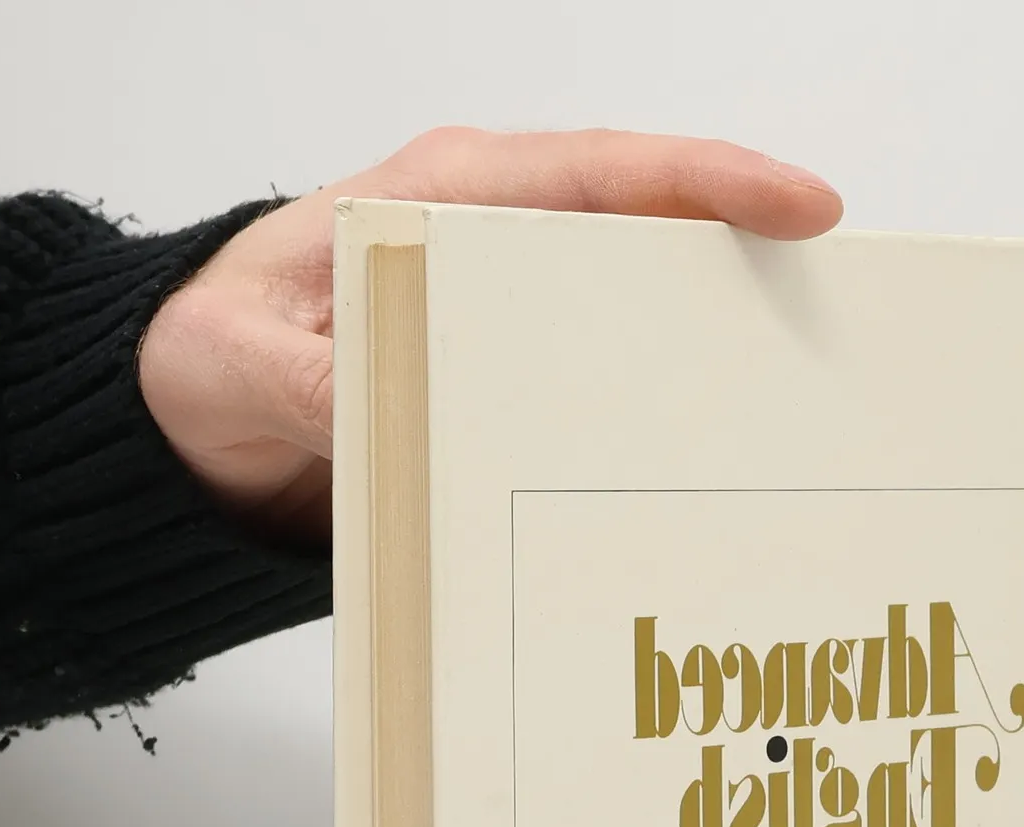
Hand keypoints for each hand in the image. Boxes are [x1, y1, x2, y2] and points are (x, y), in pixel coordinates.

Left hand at [138, 127, 842, 547]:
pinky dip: (653, 404)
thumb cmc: (206, 357)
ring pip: (634, 309)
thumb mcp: (233, 364)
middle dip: (745, 265)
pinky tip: (697, 454)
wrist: (188, 415)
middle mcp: (487, 239)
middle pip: (646, 234)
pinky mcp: (503, 375)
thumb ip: (302, 382)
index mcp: (437, 200)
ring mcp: (502, 308)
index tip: (800, 205)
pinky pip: (597, 376)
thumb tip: (373, 412)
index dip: (708, 184)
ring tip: (795, 399)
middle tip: (835, 318)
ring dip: (710, 347)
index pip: (598, 175)